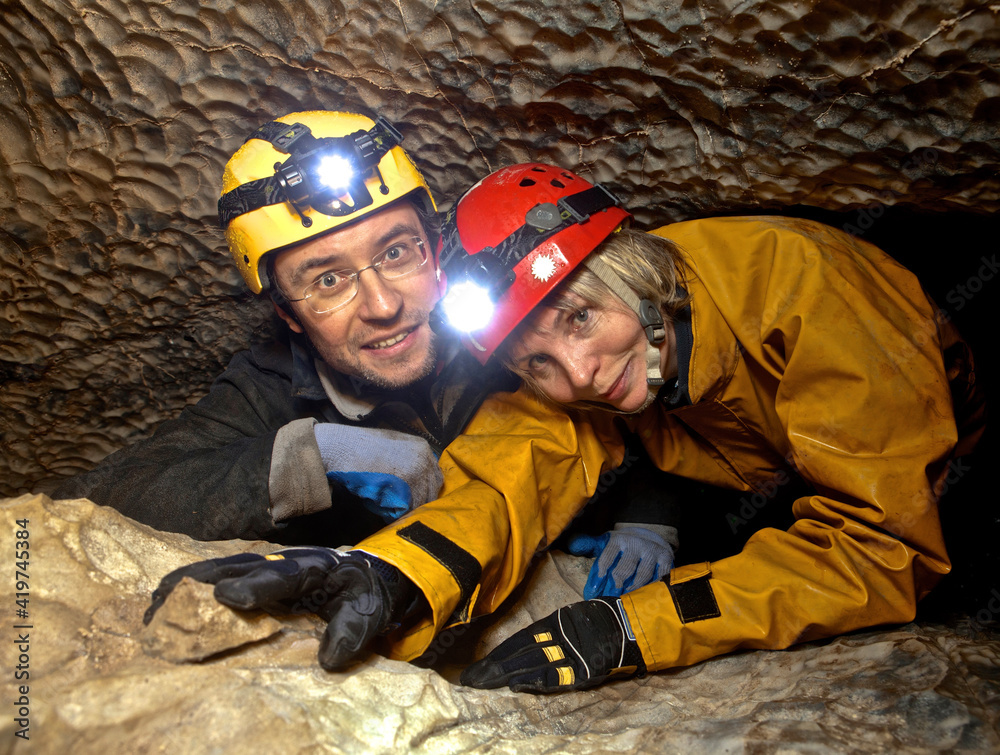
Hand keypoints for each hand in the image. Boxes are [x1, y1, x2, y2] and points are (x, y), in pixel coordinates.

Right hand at [144, 547, 417, 669]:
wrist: (366, 576)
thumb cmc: (363, 595)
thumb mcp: (368, 612)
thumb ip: (351, 632)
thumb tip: (330, 660)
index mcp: (314, 567)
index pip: (282, 575)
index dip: (254, 585)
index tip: (227, 595)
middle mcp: (284, 560)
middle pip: (240, 564)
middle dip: (205, 580)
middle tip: (168, 599)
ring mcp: (266, 564)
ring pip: (223, 565)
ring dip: (190, 581)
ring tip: (156, 600)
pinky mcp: (254, 573)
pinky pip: (218, 573)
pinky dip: (191, 584)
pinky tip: (166, 597)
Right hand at [314, 424, 443, 518]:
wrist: (343, 447)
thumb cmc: (361, 447)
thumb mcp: (393, 445)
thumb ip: (408, 460)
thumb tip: (413, 482)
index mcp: (423, 448)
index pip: (435, 475)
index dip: (425, 489)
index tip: (414, 497)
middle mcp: (424, 459)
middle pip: (432, 490)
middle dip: (419, 500)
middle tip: (403, 508)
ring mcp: (417, 473)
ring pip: (421, 501)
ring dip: (408, 508)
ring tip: (392, 511)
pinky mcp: (406, 487)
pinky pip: (408, 508)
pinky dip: (398, 513)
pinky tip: (386, 512)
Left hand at [460, 597, 645, 692]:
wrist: (633, 625)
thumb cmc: (603, 619)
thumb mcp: (573, 616)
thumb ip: (553, 629)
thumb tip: (532, 640)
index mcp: (554, 623)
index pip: (519, 640)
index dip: (498, 654)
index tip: (479, 665)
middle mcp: (557, 637)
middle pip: (518, 654)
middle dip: (493, 667)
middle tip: (471, 679)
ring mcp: (569, 654)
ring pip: (530, 664)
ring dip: (506, 675)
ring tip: (484, 683)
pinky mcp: (582, 670)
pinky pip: (555, 676)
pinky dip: (535, 682)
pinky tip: (516, 686)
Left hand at [567, 525, 675, 599]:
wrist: (652, 538)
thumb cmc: (622, 547)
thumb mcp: (605, 542)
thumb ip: (588, 544)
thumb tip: (572, 545)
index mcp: (618, 540)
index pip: (606, 558)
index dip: (598, 577)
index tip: (591, 594)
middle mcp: (635, 544)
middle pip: (624, 569)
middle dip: (614, 588)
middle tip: (606, 602)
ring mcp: (652, 553)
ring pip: (641, 576)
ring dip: (631, 593)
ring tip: (623, 606)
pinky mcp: (666, 561)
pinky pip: (659, 579)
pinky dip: (651, 591)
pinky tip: (644, 602)